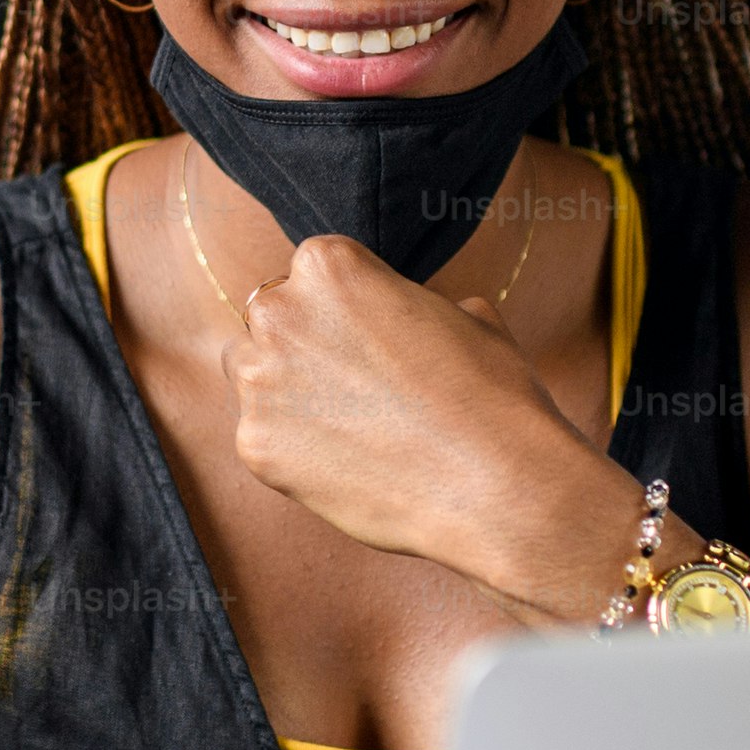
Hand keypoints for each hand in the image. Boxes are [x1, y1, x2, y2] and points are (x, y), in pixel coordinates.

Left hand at [225, 235, 624, 593]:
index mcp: (327, 265)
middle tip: (358, 387)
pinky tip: (348, 464)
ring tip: (353, 428)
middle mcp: (280, 313)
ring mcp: (260, 382)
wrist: (496, 485)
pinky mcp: (255, 446)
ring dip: (289, 395)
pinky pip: (263, 439)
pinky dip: (295, 452)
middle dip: (304, 348)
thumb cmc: (491, 395)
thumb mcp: (467, 316)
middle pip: (271, 321)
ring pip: (253, 379)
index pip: (312, 275)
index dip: (345, 310)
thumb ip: (414, 304)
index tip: (372, 340)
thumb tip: (412, 315)